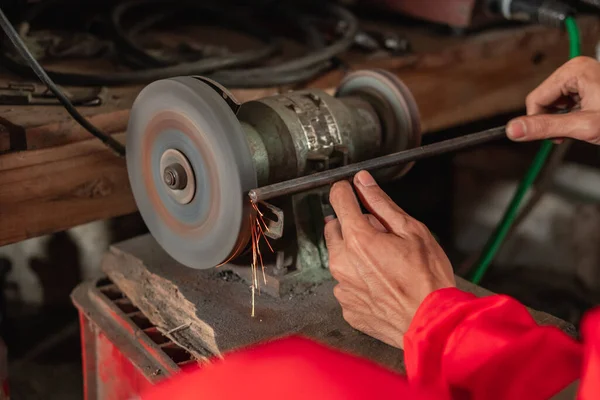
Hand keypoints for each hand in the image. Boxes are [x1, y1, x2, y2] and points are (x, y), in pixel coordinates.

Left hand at [324, 170, 454, 348]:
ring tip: (383, 263)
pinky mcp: (347, 306)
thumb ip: (381, 204)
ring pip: (339, 257)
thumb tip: (363, 182)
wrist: (432, 323)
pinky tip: (381, 283)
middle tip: (378, 233)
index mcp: (358, 239)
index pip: (338, 199)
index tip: (351, 190)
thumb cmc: (427, 279)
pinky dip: (358, 279)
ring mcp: (342, 287)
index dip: (346, 190)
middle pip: (334, 228)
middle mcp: (342, 262)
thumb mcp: (412, 230)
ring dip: (354, 254)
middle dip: (351, 225)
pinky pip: (346, 284)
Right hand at [507, 56, 599, 143]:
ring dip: (562, 118)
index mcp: (574, 71)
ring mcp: (583, 75)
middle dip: (553, 119)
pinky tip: (585, 120)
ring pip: (554, 102)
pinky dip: (571, 115)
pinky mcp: (588, 84)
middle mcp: (577, 69)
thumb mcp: (582, 126)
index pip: (535, 99)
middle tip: (571, 131)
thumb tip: (513, 130)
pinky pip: (567, 101)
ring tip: (582, 125)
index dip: (540, 121)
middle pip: (544, 100)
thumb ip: (544, 127)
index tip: (552, 134)